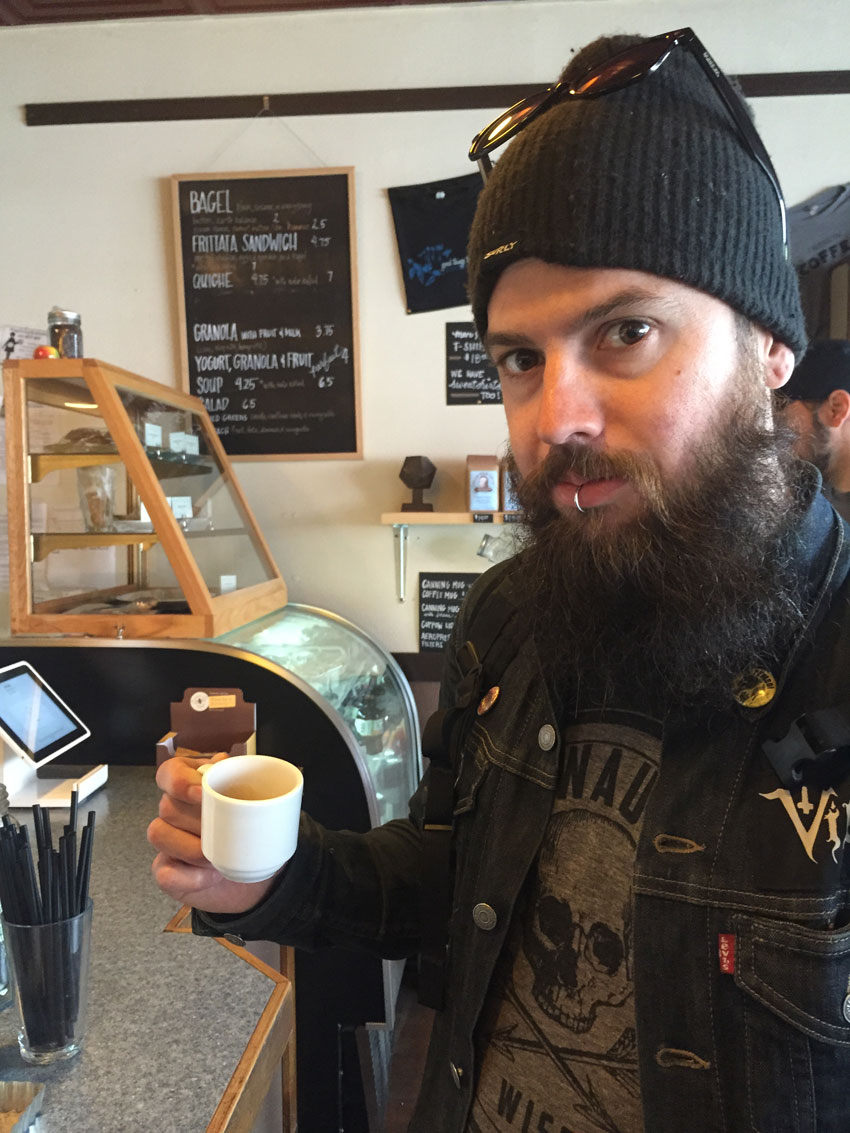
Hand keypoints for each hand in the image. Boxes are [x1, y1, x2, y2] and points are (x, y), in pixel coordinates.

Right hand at [148, 753, 277, 913]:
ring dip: (192, 848)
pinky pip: (164, 873)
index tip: (201, 792)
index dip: (179, 781)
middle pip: (168, 806)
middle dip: (198, 821)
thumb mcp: (255, 800)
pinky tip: (211, 875)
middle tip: (226, 831)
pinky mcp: (166, 870)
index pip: (169, 773)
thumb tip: (223, 763)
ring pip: (159, 835)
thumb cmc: (251, 827)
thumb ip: (243, 777)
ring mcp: (167, 840)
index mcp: (191, 783)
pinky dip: (190, 877)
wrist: (255, 869)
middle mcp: (174, 809)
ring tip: (220, 856)